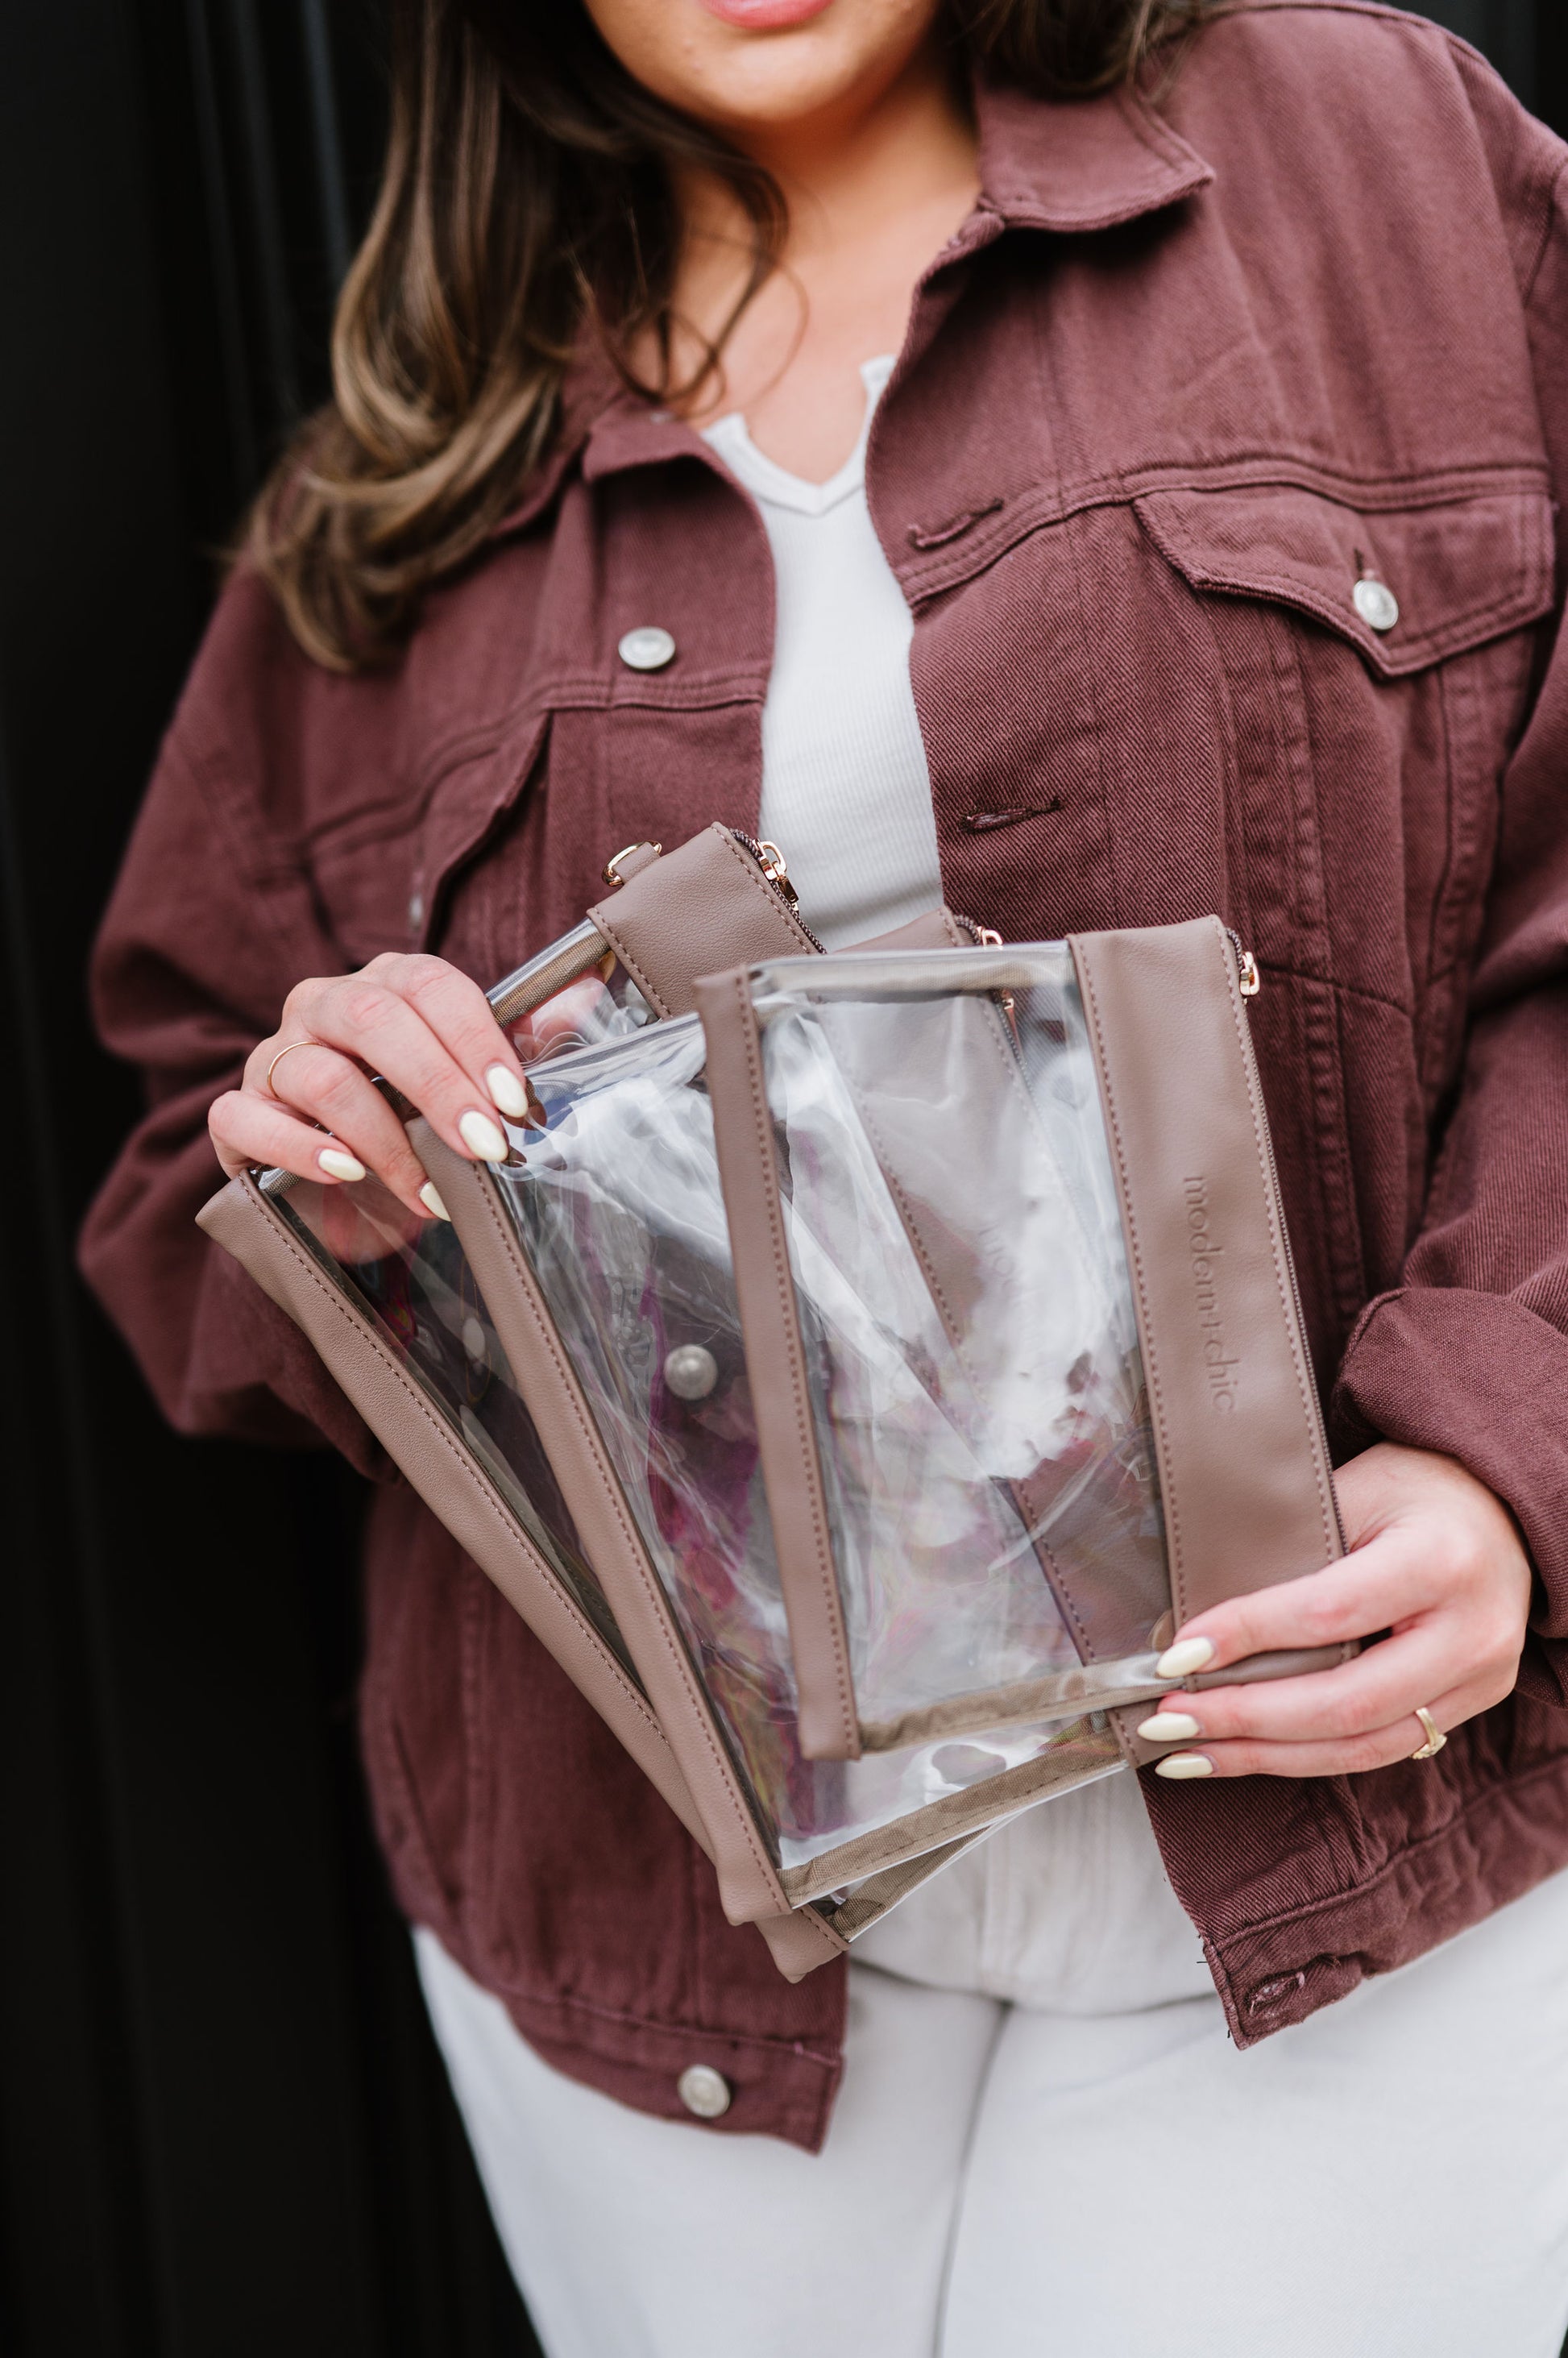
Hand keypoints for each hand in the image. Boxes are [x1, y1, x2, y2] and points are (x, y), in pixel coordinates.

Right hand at [208, 952, 535, 1219]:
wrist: (348, 1197)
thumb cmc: (416, 1125)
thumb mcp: (473, 1087)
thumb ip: (521, 1039)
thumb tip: (587, 993)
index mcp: (384, 986)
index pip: (429, 985)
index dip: (475, 1038)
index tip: (515, 1101)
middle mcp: (322, 1006)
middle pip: (373, 1018)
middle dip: (438, 1086)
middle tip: (485, 1146)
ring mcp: (273, 1057)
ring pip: (318, 1073)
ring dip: (383, 1138)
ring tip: (428, 1191)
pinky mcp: (238, 1114)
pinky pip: (246, 1117)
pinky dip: (298, 1147)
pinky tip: (344, 1174)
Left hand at [1139, 1443, 1532, 1778]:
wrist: (1505, 1512)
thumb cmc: (1421, 1488)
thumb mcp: (1359, 1488)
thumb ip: (1291, 1546)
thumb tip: (1196, 1610)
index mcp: (1442, 1562)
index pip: (1329, 1613)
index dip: (1248, 1637)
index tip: (1178, 1652)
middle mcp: (1471, 1634)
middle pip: (1346, 1701)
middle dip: (1245, 1717)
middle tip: (1169, 1717)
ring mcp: (1477, 1681)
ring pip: (1360, 1745)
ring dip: (1264, 1755)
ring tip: (1187, 1752)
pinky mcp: (1468, 1709)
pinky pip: (1377, 1749)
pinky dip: (1303, 1758)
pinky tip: (1245, 1754)